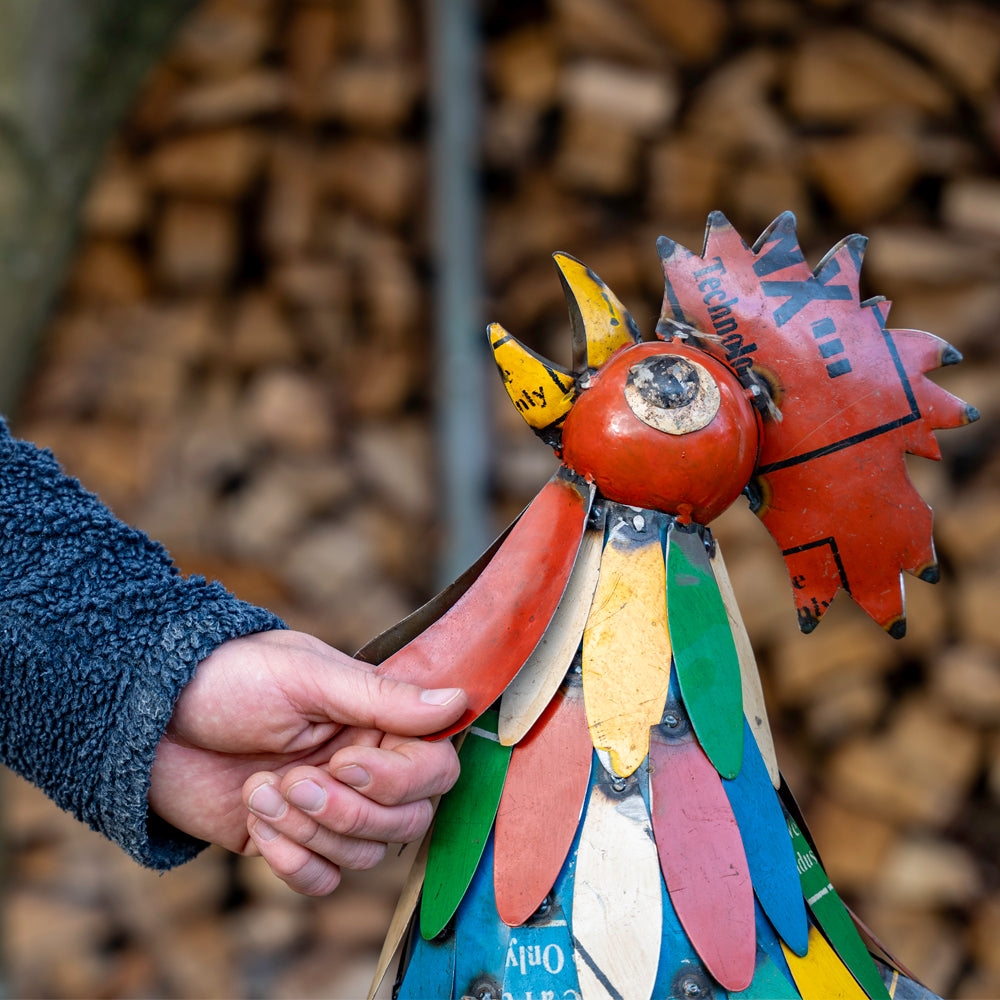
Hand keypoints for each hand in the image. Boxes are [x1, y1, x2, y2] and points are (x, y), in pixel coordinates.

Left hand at [148, 629, 465, 894]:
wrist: (147, 718)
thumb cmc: (231, 678)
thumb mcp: (308, 678)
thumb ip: (383, 697)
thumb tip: (459, 701)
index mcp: (377, 720)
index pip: (435, 768)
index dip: (399, 779)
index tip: (345, 764)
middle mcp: (363, 767)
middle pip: (407, 822)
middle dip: (347, 812)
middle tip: (294, 780)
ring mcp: (328, 809)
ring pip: (365, 855)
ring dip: (308, 830)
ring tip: (259, 788)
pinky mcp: (291, 841)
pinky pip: (322, 881)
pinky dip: (291, 862)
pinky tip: (254, 822)